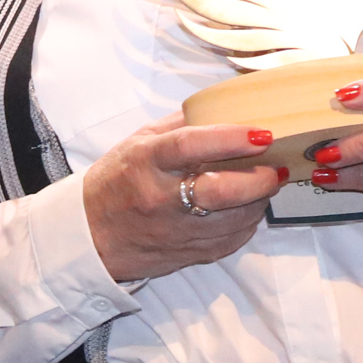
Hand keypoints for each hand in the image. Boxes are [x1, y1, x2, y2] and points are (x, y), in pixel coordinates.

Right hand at [82, 118, 287, 281]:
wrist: (89, 235)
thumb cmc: (115, 183)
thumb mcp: (137, 143)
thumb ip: (180, 126)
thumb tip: (224, 107)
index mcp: (146, 162)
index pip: (190, 146)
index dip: (230, 139)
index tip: (260, 134)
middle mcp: (161, 198)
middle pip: (222, 192)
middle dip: (259, 179)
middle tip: (272, 168)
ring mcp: (176, 230)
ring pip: (235, 219)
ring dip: (259, 201)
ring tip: (263, 185)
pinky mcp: (189, 254)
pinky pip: (233, 240)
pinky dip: (247, 223)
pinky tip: (245, 209)